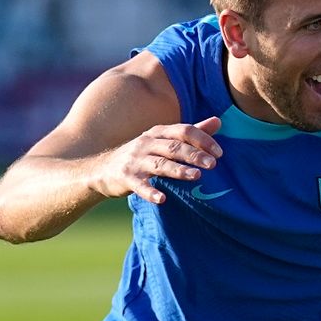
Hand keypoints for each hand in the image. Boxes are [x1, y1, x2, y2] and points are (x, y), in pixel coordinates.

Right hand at [92, 116, 222, 203]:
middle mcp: (146, 143)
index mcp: (158, 133)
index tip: (219, 152)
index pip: (183, 131)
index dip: (202, 140)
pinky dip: (150, 192)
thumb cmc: (142, 154)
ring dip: (178, 170)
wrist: (102, 169)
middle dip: (194, 154)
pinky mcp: (126, 178)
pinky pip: (140, 185)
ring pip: (159, 164)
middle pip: (173, 147)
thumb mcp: (163, 140)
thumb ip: (190, 133)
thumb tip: (218, 121)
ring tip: (196, 176)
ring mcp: (135, 161)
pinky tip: (163, 199)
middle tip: (213, 164)